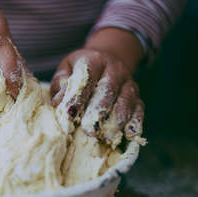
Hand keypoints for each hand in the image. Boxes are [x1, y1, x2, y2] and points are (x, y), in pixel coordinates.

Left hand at [51, 28, 144, 145]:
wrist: (109, 59)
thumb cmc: (81, 70)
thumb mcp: (67, 69)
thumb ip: (60, 83)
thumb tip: (58, 102)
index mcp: (94, 60)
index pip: (86, 76)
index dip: (78, 96)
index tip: (69, 114)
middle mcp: (115, 68)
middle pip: (108, 88)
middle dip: (98, 110)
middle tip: (88, 130)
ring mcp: (128, 82)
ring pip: (125, 100)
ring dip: (116, 119)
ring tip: (105, 137)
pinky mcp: (137, 95)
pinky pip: (139, 107)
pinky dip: (135, 121)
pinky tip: (128, 134)